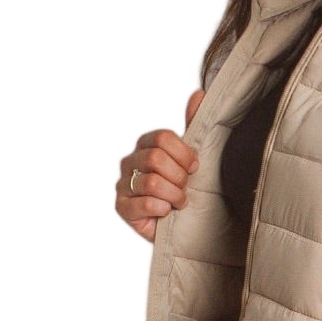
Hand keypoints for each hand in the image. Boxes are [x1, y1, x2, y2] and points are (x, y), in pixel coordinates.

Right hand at [116, 89, 204, 240]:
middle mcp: (130, 161)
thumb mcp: (192, 158)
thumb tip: (199, 94)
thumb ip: (193, 126)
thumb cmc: (185, 189)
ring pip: (153, 183)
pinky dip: (163, 209)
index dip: (184, 155)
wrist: (183, 225)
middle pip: (156, 159)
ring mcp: (123, 184)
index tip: (194, 168)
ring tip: (177, 202)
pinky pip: (146, 203)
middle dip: (179, 177)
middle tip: (185, 188)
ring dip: (174, 196)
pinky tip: (165, 212)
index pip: (163, 138)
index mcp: (146, 145)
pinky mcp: (122, 207)